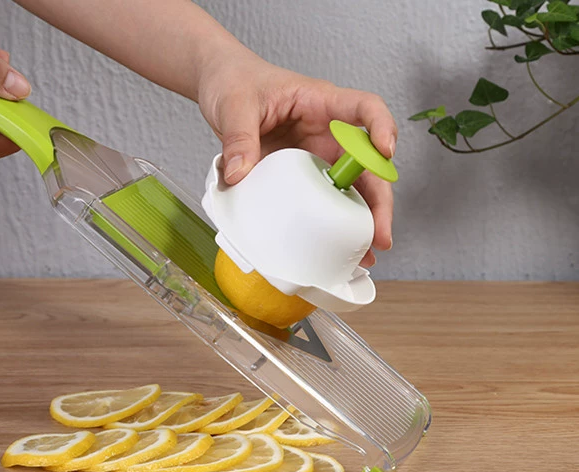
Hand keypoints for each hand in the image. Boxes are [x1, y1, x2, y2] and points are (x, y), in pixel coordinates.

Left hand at [197, 57, 396, 266]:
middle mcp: (326, 130)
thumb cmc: (235, 82)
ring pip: (351, 186)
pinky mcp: (301, 173)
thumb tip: (240, 174)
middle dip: (379, 199)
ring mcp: (316, 154)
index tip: (385, 152)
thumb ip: (238, 137)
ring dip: (361, 219)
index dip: (382, 127)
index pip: (365, 108)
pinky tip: (333, 247)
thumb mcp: (235, 105)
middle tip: (380, 234)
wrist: (221, 86)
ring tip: (363, 253)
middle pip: (368, 163)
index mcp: (320, 101)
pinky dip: (330, 222)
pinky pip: (322, 198)